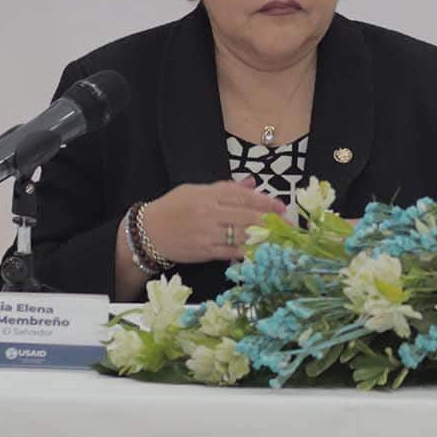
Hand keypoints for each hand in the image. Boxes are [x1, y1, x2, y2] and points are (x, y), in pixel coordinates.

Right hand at [139, 179, 287, 264]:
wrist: (148, 233)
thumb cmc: (172, 208)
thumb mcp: (195, 190)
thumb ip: (225, 188)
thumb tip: (252, 183)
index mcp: (207, 195)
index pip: (241, 196)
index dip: (264, 200)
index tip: (281, 205)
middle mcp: (208, 213)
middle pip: (245, 216)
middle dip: (269, 221)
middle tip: (287, 225)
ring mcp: (207, 234)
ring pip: (240, 236)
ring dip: (263, 238)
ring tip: (281, 239)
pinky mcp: (205, 252)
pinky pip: (231, 253)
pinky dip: (248, 253)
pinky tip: (262, 252)